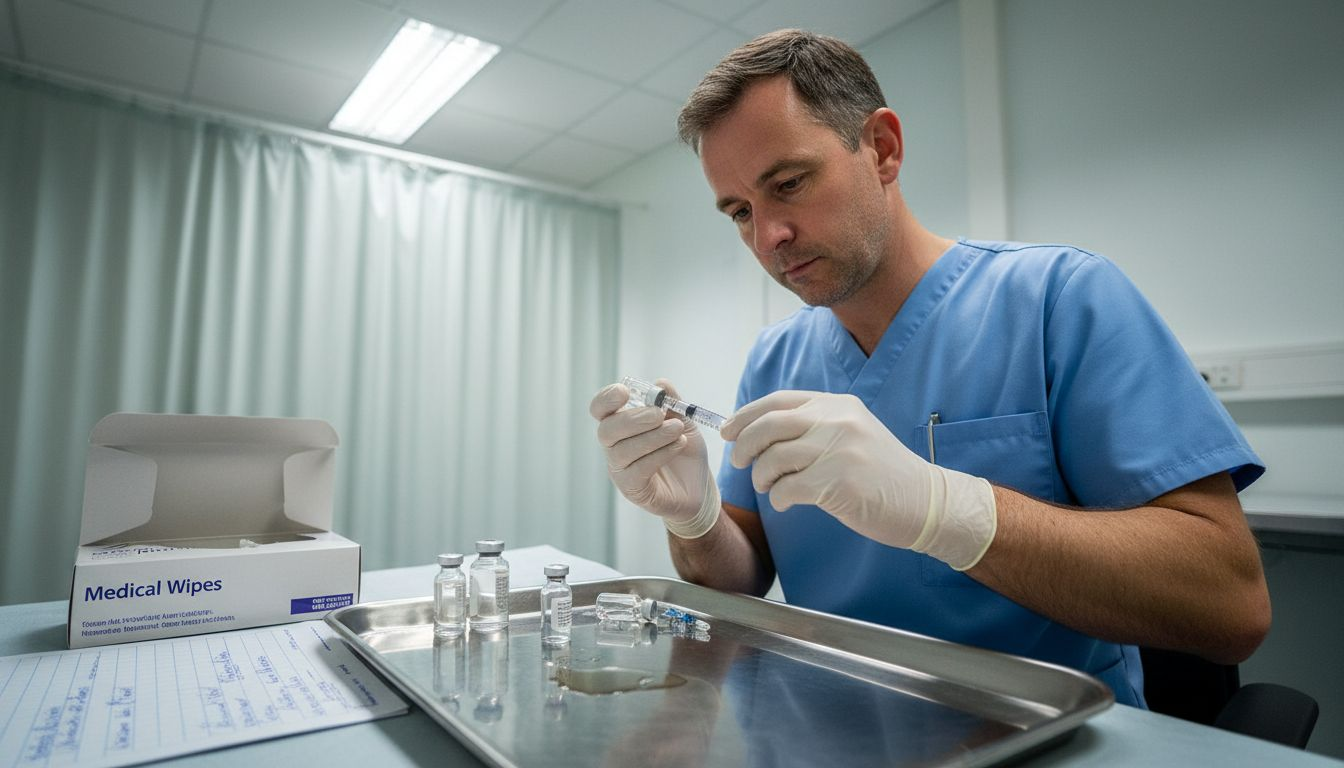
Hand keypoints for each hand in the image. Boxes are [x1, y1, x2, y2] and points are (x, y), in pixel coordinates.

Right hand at [590, 379, 715, 531]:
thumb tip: (660, 383)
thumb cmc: (684, 452)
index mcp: (621, 425)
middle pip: (606, 430)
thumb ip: (672, 403)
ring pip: (622, 451)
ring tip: (677, 429)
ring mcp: (620, 470)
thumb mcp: (683, 422)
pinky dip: (660, 454)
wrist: (699, 488)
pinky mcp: (632, 489)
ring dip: (652, 437)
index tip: (624, 391)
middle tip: (659, 414)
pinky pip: (638, 470)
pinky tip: (678, 445)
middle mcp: (614, 447)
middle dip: (633, 419)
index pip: (600, 409)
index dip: (606, 399)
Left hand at [721, 391, 995, 569]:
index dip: (746, 415)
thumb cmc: (883, 473)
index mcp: (837, 405)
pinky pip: (787, 488)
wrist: (926, 500)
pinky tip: (787, 502)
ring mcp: (839, 450)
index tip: (728, 430)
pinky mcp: (839, 482)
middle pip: (769, 426)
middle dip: (744, 444)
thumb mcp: (853, 432)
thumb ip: (815, 425)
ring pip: (773, 459)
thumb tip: (761, 431)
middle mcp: (837, 421)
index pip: (779, 402)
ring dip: (762, 476)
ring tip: (768, 486)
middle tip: (740, 461)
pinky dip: (779, 498)